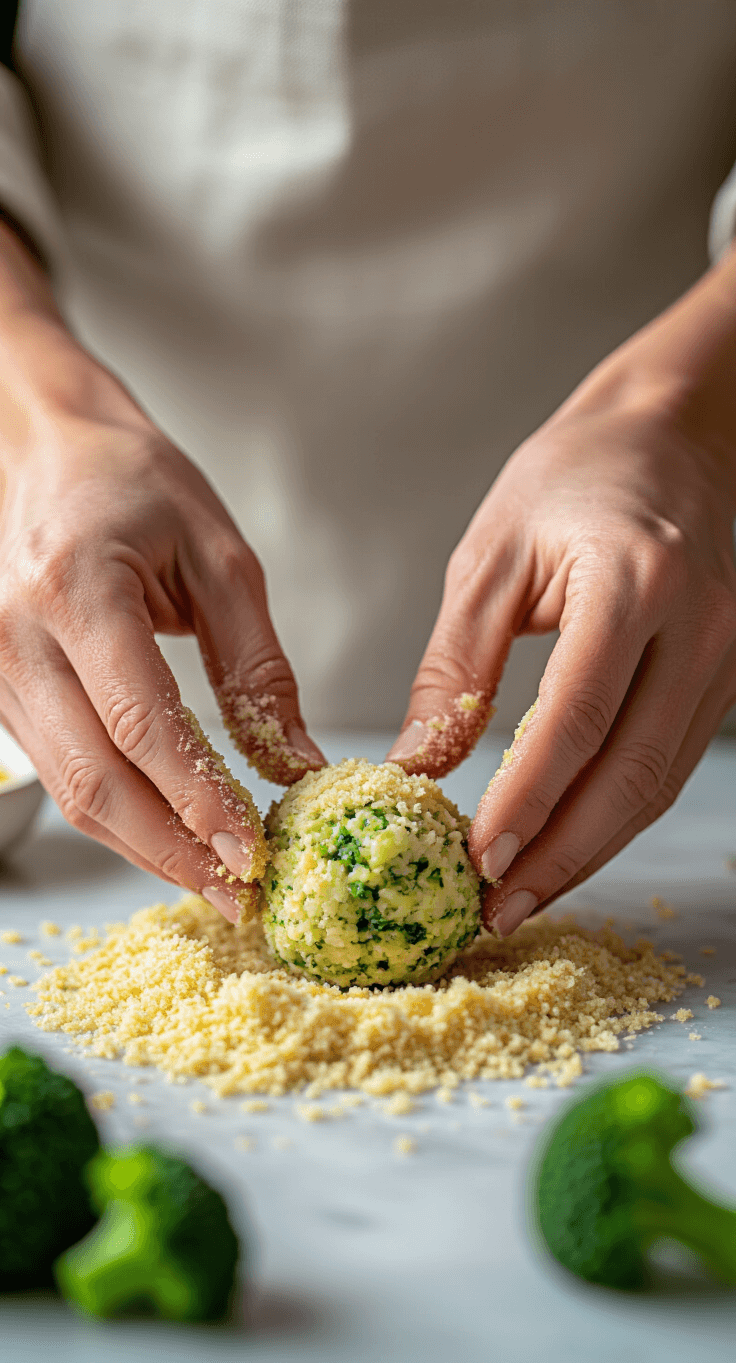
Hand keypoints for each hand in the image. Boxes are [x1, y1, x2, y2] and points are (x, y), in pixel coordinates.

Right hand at [0, 225, 323, 916]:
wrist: (45, 446)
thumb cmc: (133, 482)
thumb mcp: (219, 556)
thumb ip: (257, 665)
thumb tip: (292, 761)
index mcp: (78, 590)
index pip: (140, 724)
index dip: (198, 801)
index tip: (252, 854)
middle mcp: (17, 638)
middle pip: (95, 780)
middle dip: (173, 852)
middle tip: (240, 895)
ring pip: (72, 790)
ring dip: (147, 847)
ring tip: (217, 880)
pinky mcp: (0, 690)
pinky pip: (60, 771)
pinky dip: (119, 814)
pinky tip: (172, 834)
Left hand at [389, 251, 735, 933]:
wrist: (672, 434)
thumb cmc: (574, 477)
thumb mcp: (492, 557)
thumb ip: (454, 666)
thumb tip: (418, 767)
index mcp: (633, 582)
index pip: (577, 718)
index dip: (528, 802)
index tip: (477, 862)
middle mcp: (698, 627)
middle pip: (631, 774)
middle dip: (562, 856)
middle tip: (495, 910)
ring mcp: (725, 656)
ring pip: (658, 783)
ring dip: (590, 851)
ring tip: (521, 896)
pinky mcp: (725, 675)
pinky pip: (670, 763)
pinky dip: (616, 814)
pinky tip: (567, 845)